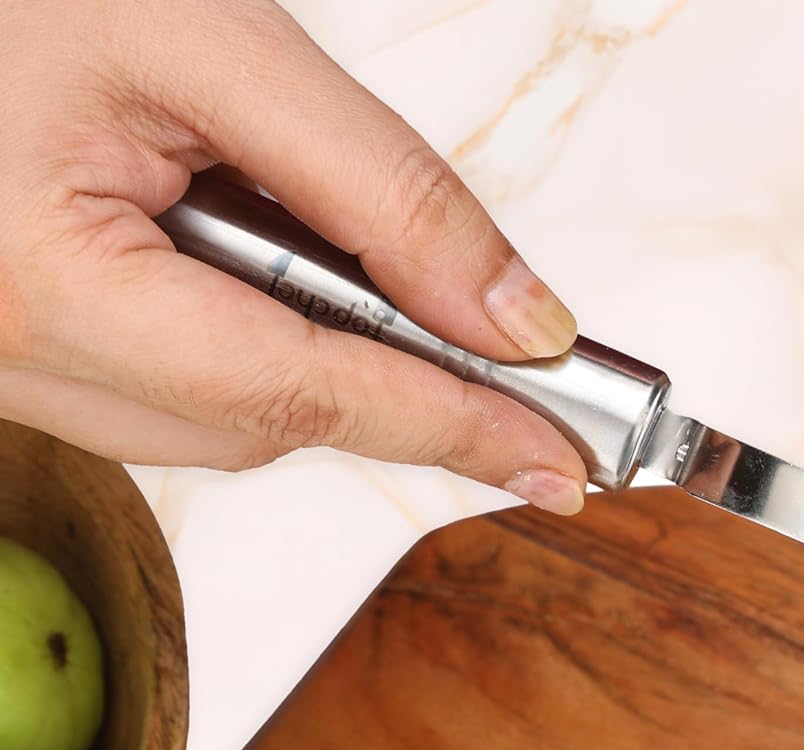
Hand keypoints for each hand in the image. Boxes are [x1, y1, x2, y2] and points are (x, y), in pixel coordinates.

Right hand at [0, 0, 586, 512]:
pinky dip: (241, 335)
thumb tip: (513, 321)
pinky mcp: (25, 359)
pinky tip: (220, 243)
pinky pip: (172, 389)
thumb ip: (378, 189)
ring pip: (228, 418)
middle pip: (274, 421)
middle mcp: (13, 361)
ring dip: (303, 345)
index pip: (303, 394)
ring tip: (263, 210)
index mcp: (44, 286)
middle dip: (384, 376)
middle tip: (481, 335)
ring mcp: (11, 373)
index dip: (450, 428)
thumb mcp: (203, 40)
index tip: (555, 460)